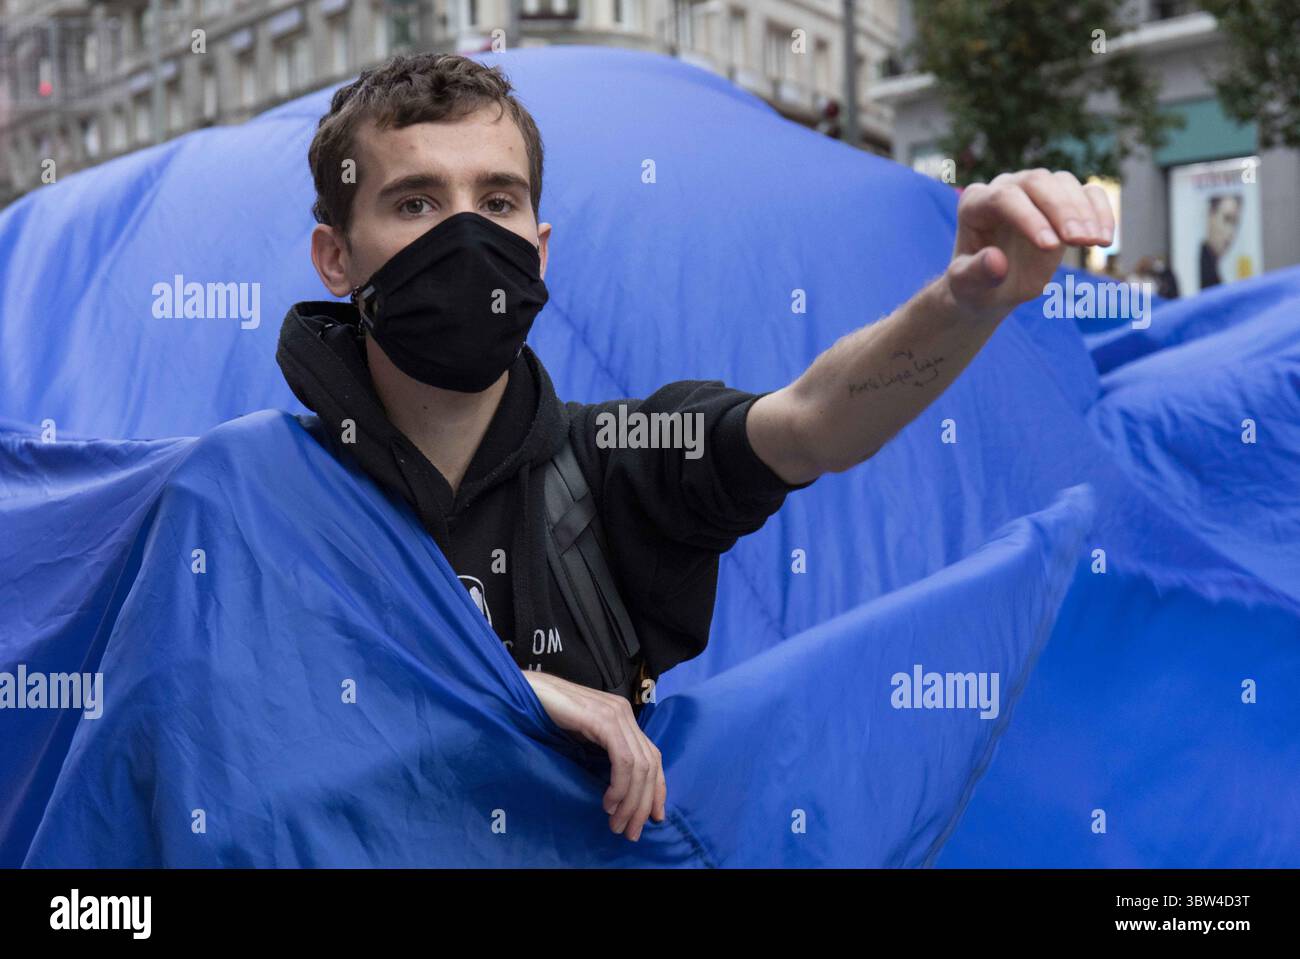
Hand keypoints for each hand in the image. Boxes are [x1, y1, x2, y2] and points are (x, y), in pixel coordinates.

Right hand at [521, 669, 665, 840]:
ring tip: (617, 823)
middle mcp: (625, 714)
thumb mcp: (584, 737)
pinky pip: (622, 760)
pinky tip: (609, 802)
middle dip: (644, 803)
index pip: (653, 756)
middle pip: (650, 765)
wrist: (530, 693)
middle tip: (632, 831)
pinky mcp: (603, 720)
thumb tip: (617, 789)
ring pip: (639, 766)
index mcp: (624, 718)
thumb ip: (603, 752)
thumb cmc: (550, 716)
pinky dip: (620, 786)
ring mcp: (616, 715)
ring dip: (631, 801)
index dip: (658, 789)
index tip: (655, 817)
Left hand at [945, 169, 1114, 321]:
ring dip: (1084, 212)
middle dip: (1061, 210)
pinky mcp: (1062, 200)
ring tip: (1095, 242)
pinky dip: (1101, 212)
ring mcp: (1035, 190)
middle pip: (1037, 182)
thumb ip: (975, 273)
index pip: (1003, 198)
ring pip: (1064, 183)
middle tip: (1080, 241)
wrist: (993, 286)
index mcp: (975, 203)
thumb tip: (996, 261)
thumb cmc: (975, 284)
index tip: (1050, 247)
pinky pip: (1087, 193)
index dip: (1028, 218)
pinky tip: (1105, 239)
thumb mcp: (967, 286)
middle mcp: (1005, 188)